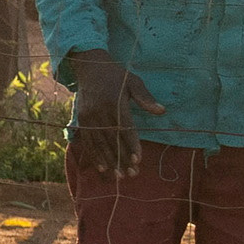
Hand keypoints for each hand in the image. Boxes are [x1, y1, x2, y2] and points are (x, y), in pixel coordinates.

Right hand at [64, 49, 164, 181]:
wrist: (89, 66)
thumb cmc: (116, 75)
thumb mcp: (133, 81)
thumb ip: (146, 98)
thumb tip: (161, 111)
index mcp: (114, 102)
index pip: (124, 128)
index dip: (131, 145)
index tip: (138, 160)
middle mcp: (99, 111)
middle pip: (112, 139)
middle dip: (121, 158)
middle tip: (131, 174)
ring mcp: (88, 117)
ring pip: (99, 143)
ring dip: (109, 161)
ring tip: (118, 176)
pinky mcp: (81, 120)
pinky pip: (88, 141)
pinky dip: (94, 155)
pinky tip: (101, 168)